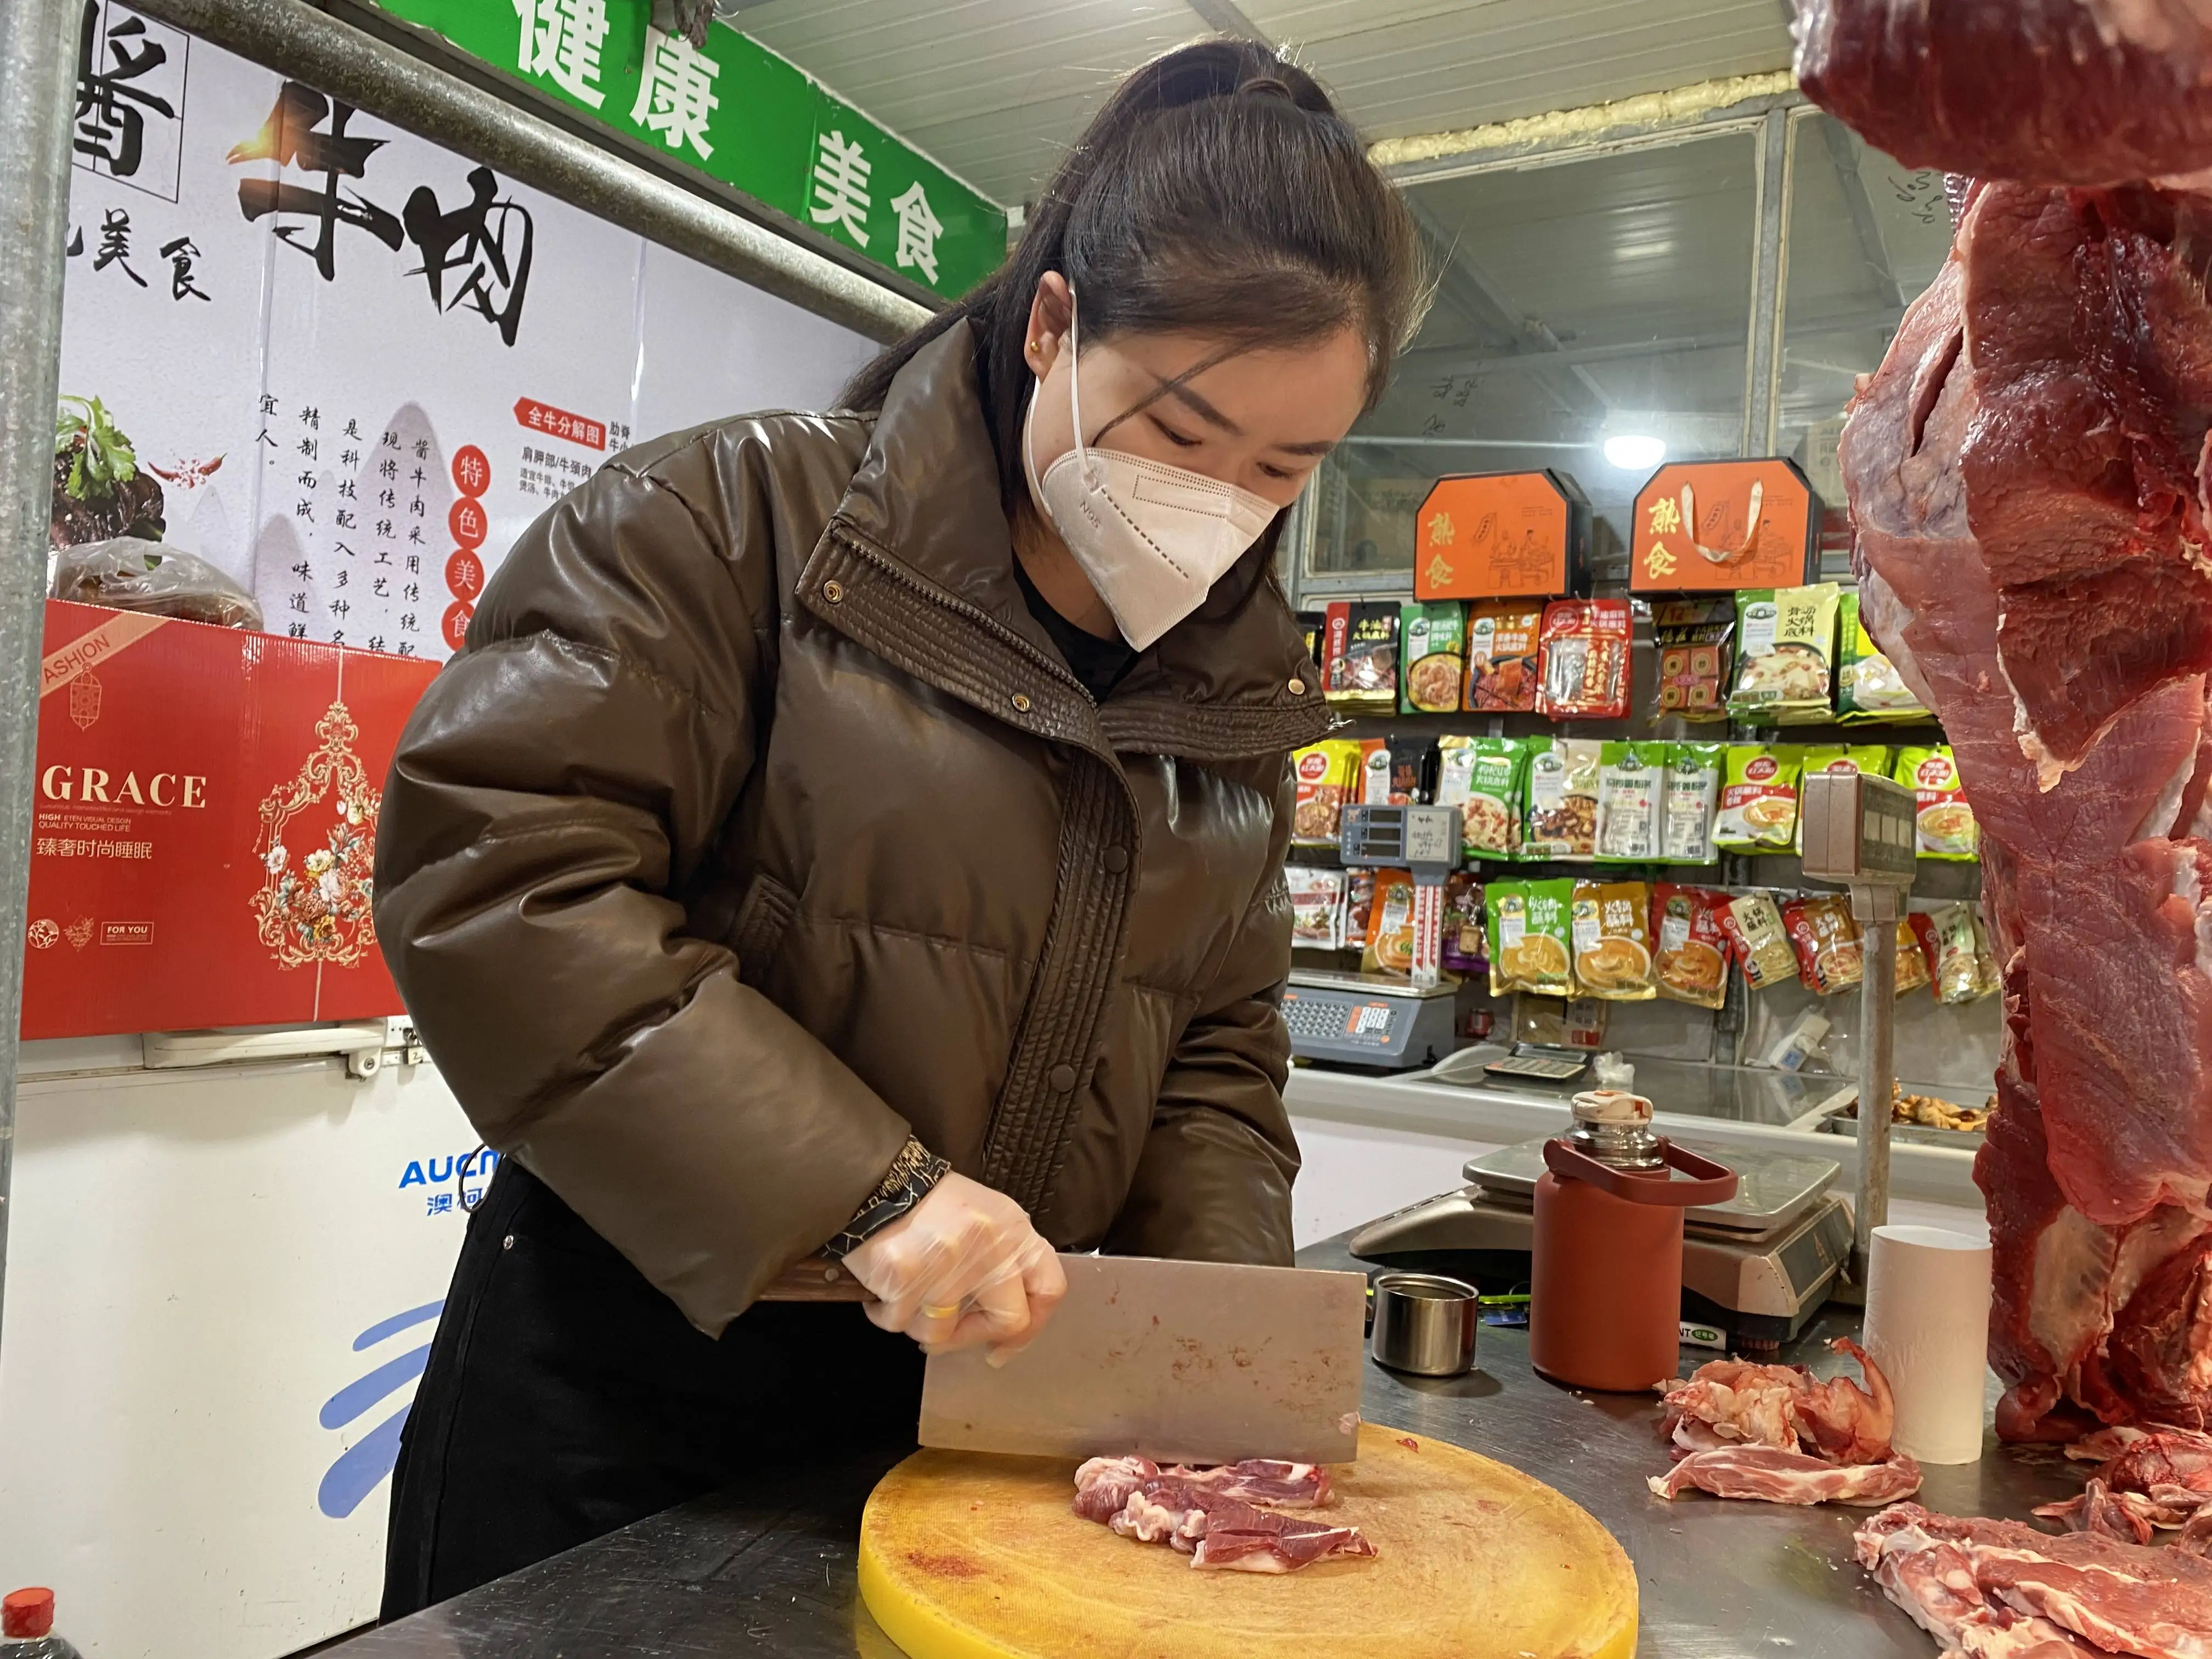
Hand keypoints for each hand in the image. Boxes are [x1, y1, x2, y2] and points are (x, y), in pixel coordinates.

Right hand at [841, 1172, 1065, 1363]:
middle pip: (1007, 1321)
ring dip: (921, 1324)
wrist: (878, 1183)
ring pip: (943, 1333)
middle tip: (949, 1332)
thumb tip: (1007, 1331)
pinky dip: (887, 1314)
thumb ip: (1005, 1264)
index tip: (1006, 1344)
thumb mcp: (987, 1220)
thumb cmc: (932, 1206)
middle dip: (974, 1336)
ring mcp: (947, 1267)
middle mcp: (989, 1249)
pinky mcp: (906, 1279)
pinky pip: (899, 1323)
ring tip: (908, 1297)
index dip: (1032, 1325)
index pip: (1049, 1288)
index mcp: (1013, 1231)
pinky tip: (884, 1292)